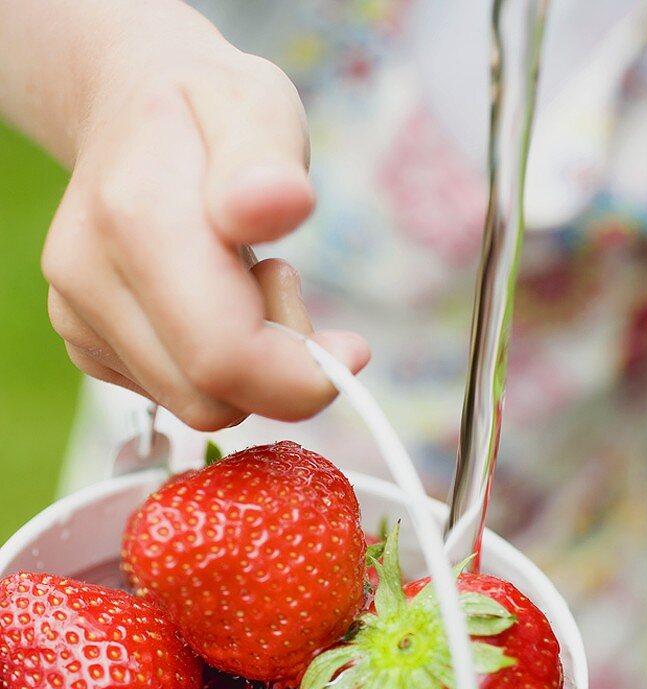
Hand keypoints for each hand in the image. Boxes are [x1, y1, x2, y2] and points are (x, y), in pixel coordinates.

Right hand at [41, 46, 369, 429]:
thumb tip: (275, 203)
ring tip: (241, 282)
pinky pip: (173, 397)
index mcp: (136, 217)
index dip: (300, 377)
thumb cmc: (208, 109)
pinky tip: (206, 300)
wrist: (126, 109)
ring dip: (246, 366)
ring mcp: (78, 316)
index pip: (223, 356)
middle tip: (284, 284)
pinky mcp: (84, 344)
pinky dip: (210, 366)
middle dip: (278, 369)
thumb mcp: (257, 105)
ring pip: (195, 406)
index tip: (350, 349)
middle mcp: (88, 276)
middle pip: (211, 398)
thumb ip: (267, 159)